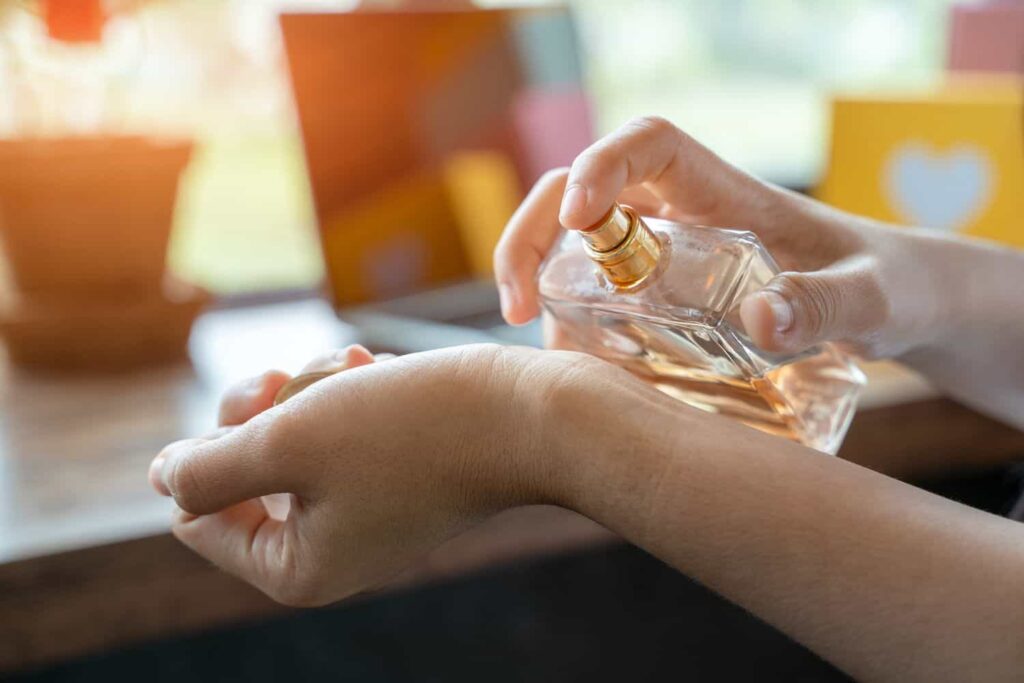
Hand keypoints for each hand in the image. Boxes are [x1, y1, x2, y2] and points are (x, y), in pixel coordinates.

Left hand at [148, 343, 614, 606]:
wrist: (528, 414)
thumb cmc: (411, 429)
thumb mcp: (289, 442)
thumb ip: (208, 468)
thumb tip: (162, 479)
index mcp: (297, 569)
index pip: (196, 515)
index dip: (213, 447)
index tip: (263, 403)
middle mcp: (329, 551)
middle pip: (240, 472)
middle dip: (264, 411)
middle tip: (292, 374)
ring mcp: (363, 513)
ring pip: (289, 438)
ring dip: (308, 390)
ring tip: (352, 365)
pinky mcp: (394, 476)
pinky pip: (337, 430)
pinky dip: (345, 393)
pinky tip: (374, 367)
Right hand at [494, 116, 951, 358]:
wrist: (892, 302)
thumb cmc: (888, 285)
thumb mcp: (873, 299)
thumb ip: (829, 304)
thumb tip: (758, 317)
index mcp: (724, 194)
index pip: (648, 146)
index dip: (601, 166)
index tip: (580, 219)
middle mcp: (682, 216)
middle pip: (579, 193)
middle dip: (533, 235)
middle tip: (519, 306)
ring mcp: (665, 255)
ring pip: (574, 246)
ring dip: (539, 283)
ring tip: (543, 353)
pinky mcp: (661, 295)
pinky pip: (595, 295)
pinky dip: (569, 324)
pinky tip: (576, 373)